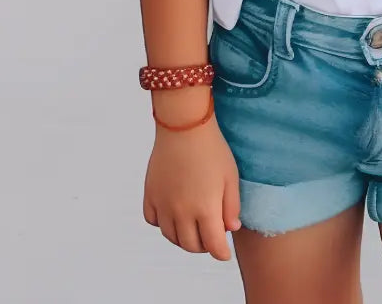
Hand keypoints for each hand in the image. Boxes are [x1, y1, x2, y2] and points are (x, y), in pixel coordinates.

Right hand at [143, 99, 241, 260]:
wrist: (184, 126)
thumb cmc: (212, 149)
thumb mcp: (231, 177)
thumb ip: (232, 206)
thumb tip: (230, 228)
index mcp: (205, 209)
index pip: (213, 245)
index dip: (220, 253)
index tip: (224, 254)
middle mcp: (181, 212)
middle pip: (190, 245)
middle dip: (203, 246)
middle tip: (211, 238)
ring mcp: (163, 204)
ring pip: (170, 236)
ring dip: (183, 238)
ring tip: (193, 229)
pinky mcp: (150, 194)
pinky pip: (153, 220)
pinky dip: (162, 224)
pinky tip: (172, 215)